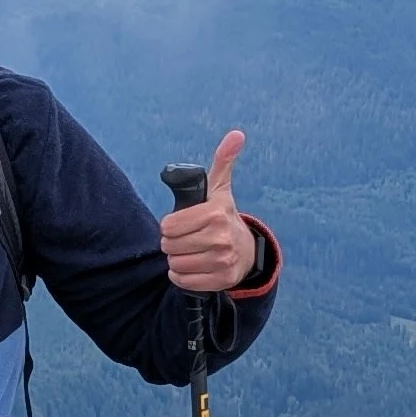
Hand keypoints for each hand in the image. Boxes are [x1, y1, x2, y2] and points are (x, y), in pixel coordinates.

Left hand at [161, 132, 258, 295]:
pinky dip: (182, 276)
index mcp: (215, 214)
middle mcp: (220, 238)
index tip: (180, 224)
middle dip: (172, 243)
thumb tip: (236, 135)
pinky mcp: (220, 280)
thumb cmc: (224, 217)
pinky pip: (183, 281)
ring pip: (175, 265)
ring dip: (176, 260)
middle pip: (169, 247)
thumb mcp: (220, 189)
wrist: (246, 251)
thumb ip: (223, 161)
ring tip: (189, 252)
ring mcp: (221, 261)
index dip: (170, 225)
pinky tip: (192, 267)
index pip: (169, 226)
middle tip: (185, 238)